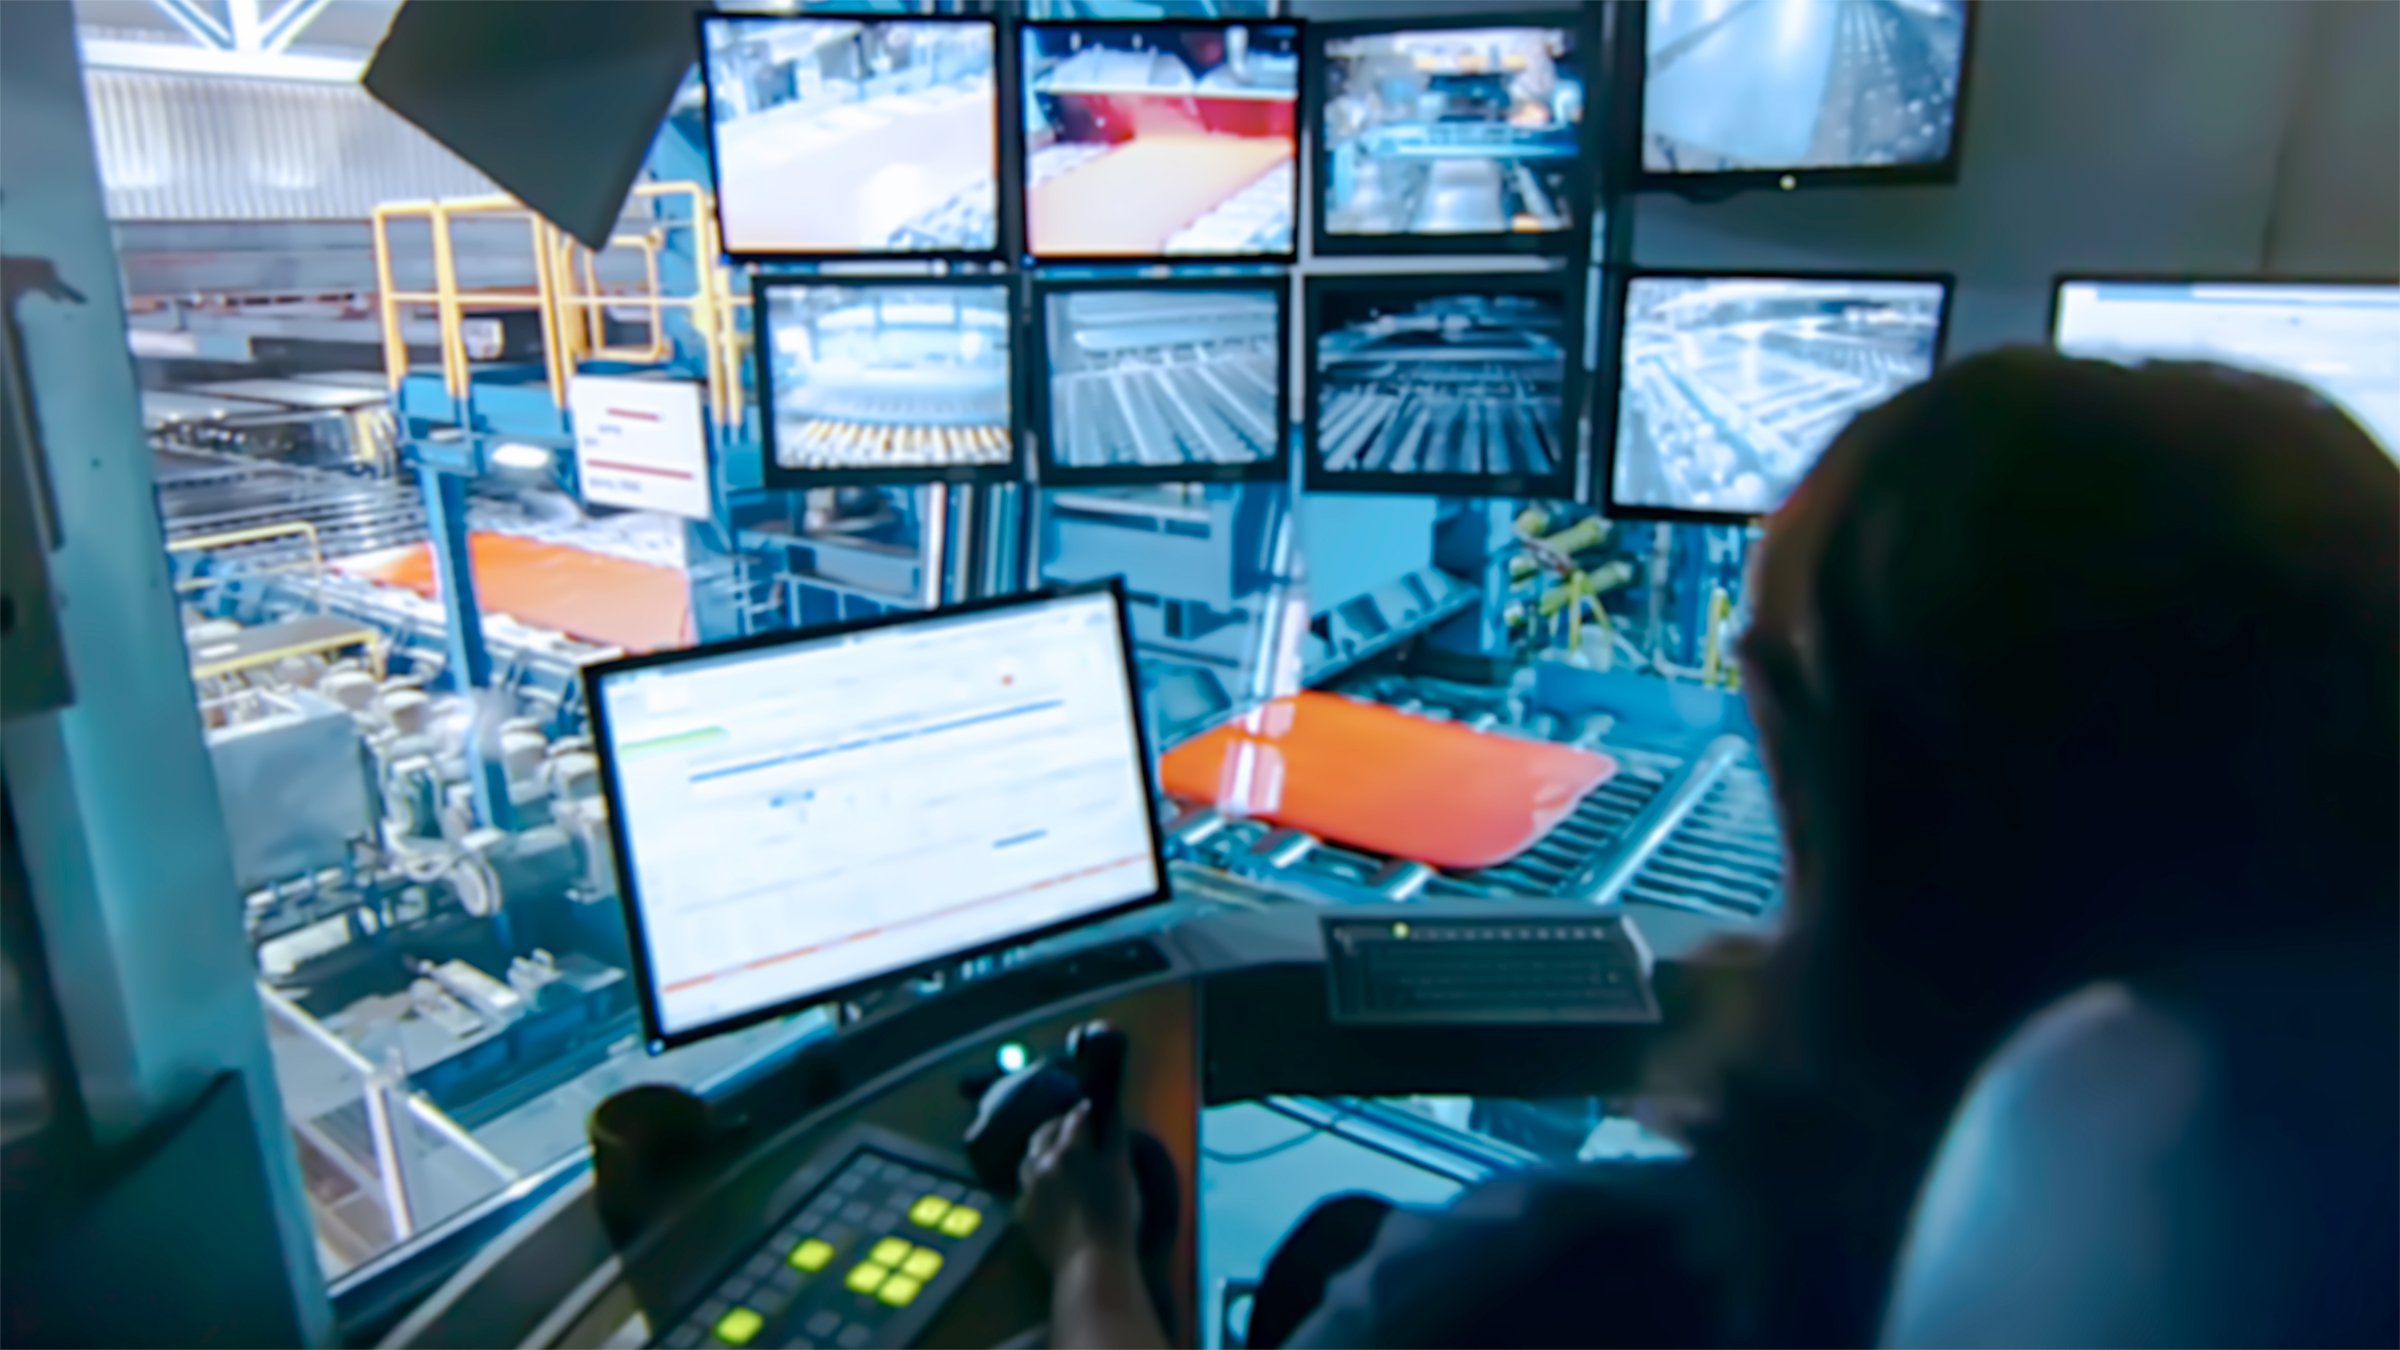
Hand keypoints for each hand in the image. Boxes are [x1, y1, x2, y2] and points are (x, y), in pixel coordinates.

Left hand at [1016, 1100, 1138, 1269]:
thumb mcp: (1122, 1171)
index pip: (1074, 1119)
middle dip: (1055, 1125)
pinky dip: (1035, 1181)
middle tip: (1066, 1124)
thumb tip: (1111, 1111)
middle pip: (1042, 1134)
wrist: (1090, 1262)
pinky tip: (1045, 1188)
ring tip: (1050, 1154)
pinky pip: (1025, 1189)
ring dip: (1039, 1151)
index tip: (1088, 1105)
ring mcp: (1028, 1189)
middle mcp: (1041, 1163)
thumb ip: (1115, 1139)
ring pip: (1027, 1160)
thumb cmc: (1114, 1214)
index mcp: (1068, 1149)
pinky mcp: (1022, 1214)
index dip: (1082, 1110)